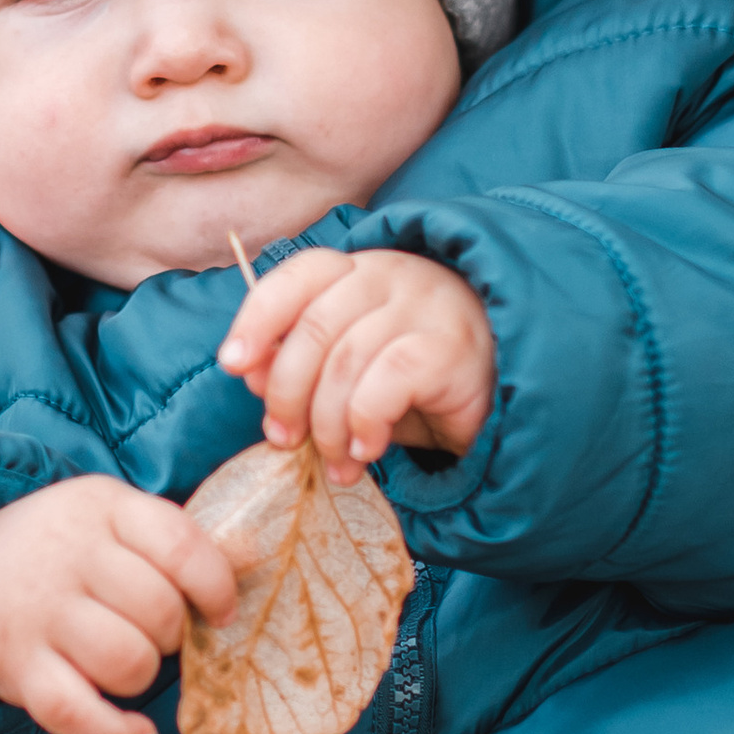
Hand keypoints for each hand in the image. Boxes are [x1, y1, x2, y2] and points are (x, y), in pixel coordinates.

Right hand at [0, 477, 238, 733]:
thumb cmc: (57, 550)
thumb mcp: (110, 518)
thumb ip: (175, 539)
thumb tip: (256, 560)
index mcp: (102, 506)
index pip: (180, 545)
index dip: (215, 586)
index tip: (218, 609)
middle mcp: (67, 554)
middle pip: (159, 611)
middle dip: (174, 636)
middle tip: (156, 635)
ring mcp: (37, 612)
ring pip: (128, 663)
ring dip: (144, 678)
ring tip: (128, 667)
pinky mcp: (14, 667)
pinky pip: (79, 715)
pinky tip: (137, 733)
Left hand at [219, 248, 495, 484]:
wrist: (501, 388)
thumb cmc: (414, 379)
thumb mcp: (348, 369)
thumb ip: (300, 364)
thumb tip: (249, 373)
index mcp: (356, 272)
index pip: (296, 276)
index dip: (256, 319)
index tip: (232, 365)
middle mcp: (390, 276)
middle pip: (314, 327)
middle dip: (286, 393)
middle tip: (284, 440)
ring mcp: (424, 308)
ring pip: (346, 360)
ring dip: (326, 423)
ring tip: (333, 461)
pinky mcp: (451, 348)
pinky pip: (387, 381)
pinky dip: (364, 422)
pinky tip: (366, 449)